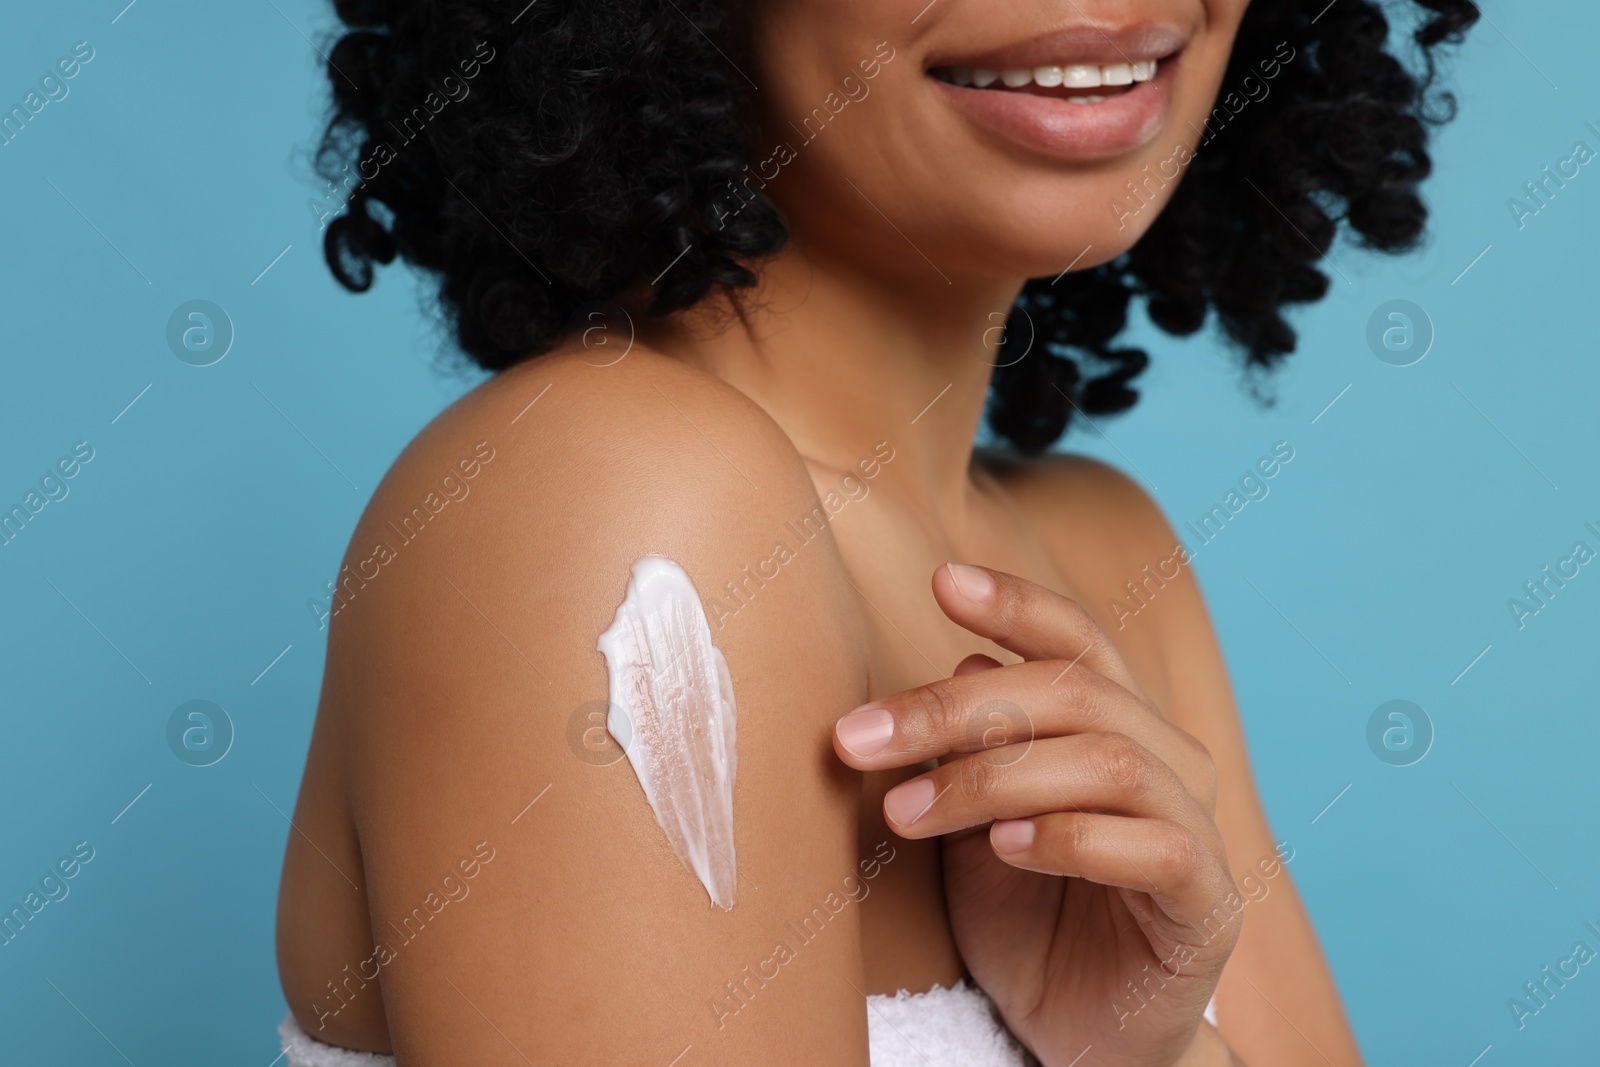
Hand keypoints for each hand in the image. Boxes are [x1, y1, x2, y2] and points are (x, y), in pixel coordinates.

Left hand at [833, 564, 1241, 1066]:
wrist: (1078, 1039)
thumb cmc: (1027, 923)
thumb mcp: (975, 826)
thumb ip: (974, 749)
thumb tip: (963, 656)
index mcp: (1118, 728)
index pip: (1078, 642)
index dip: (1018, 603)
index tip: (943, 582)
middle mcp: (1169, 761)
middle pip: (1076, 692)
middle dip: (957, 706)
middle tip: (861, 737)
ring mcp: (1198, 829)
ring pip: (1109, 760)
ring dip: (994, 777)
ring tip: (909, 812)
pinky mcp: (1209, 904)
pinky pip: (1155, 846)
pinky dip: (1071, 837)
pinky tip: (1004, 848)